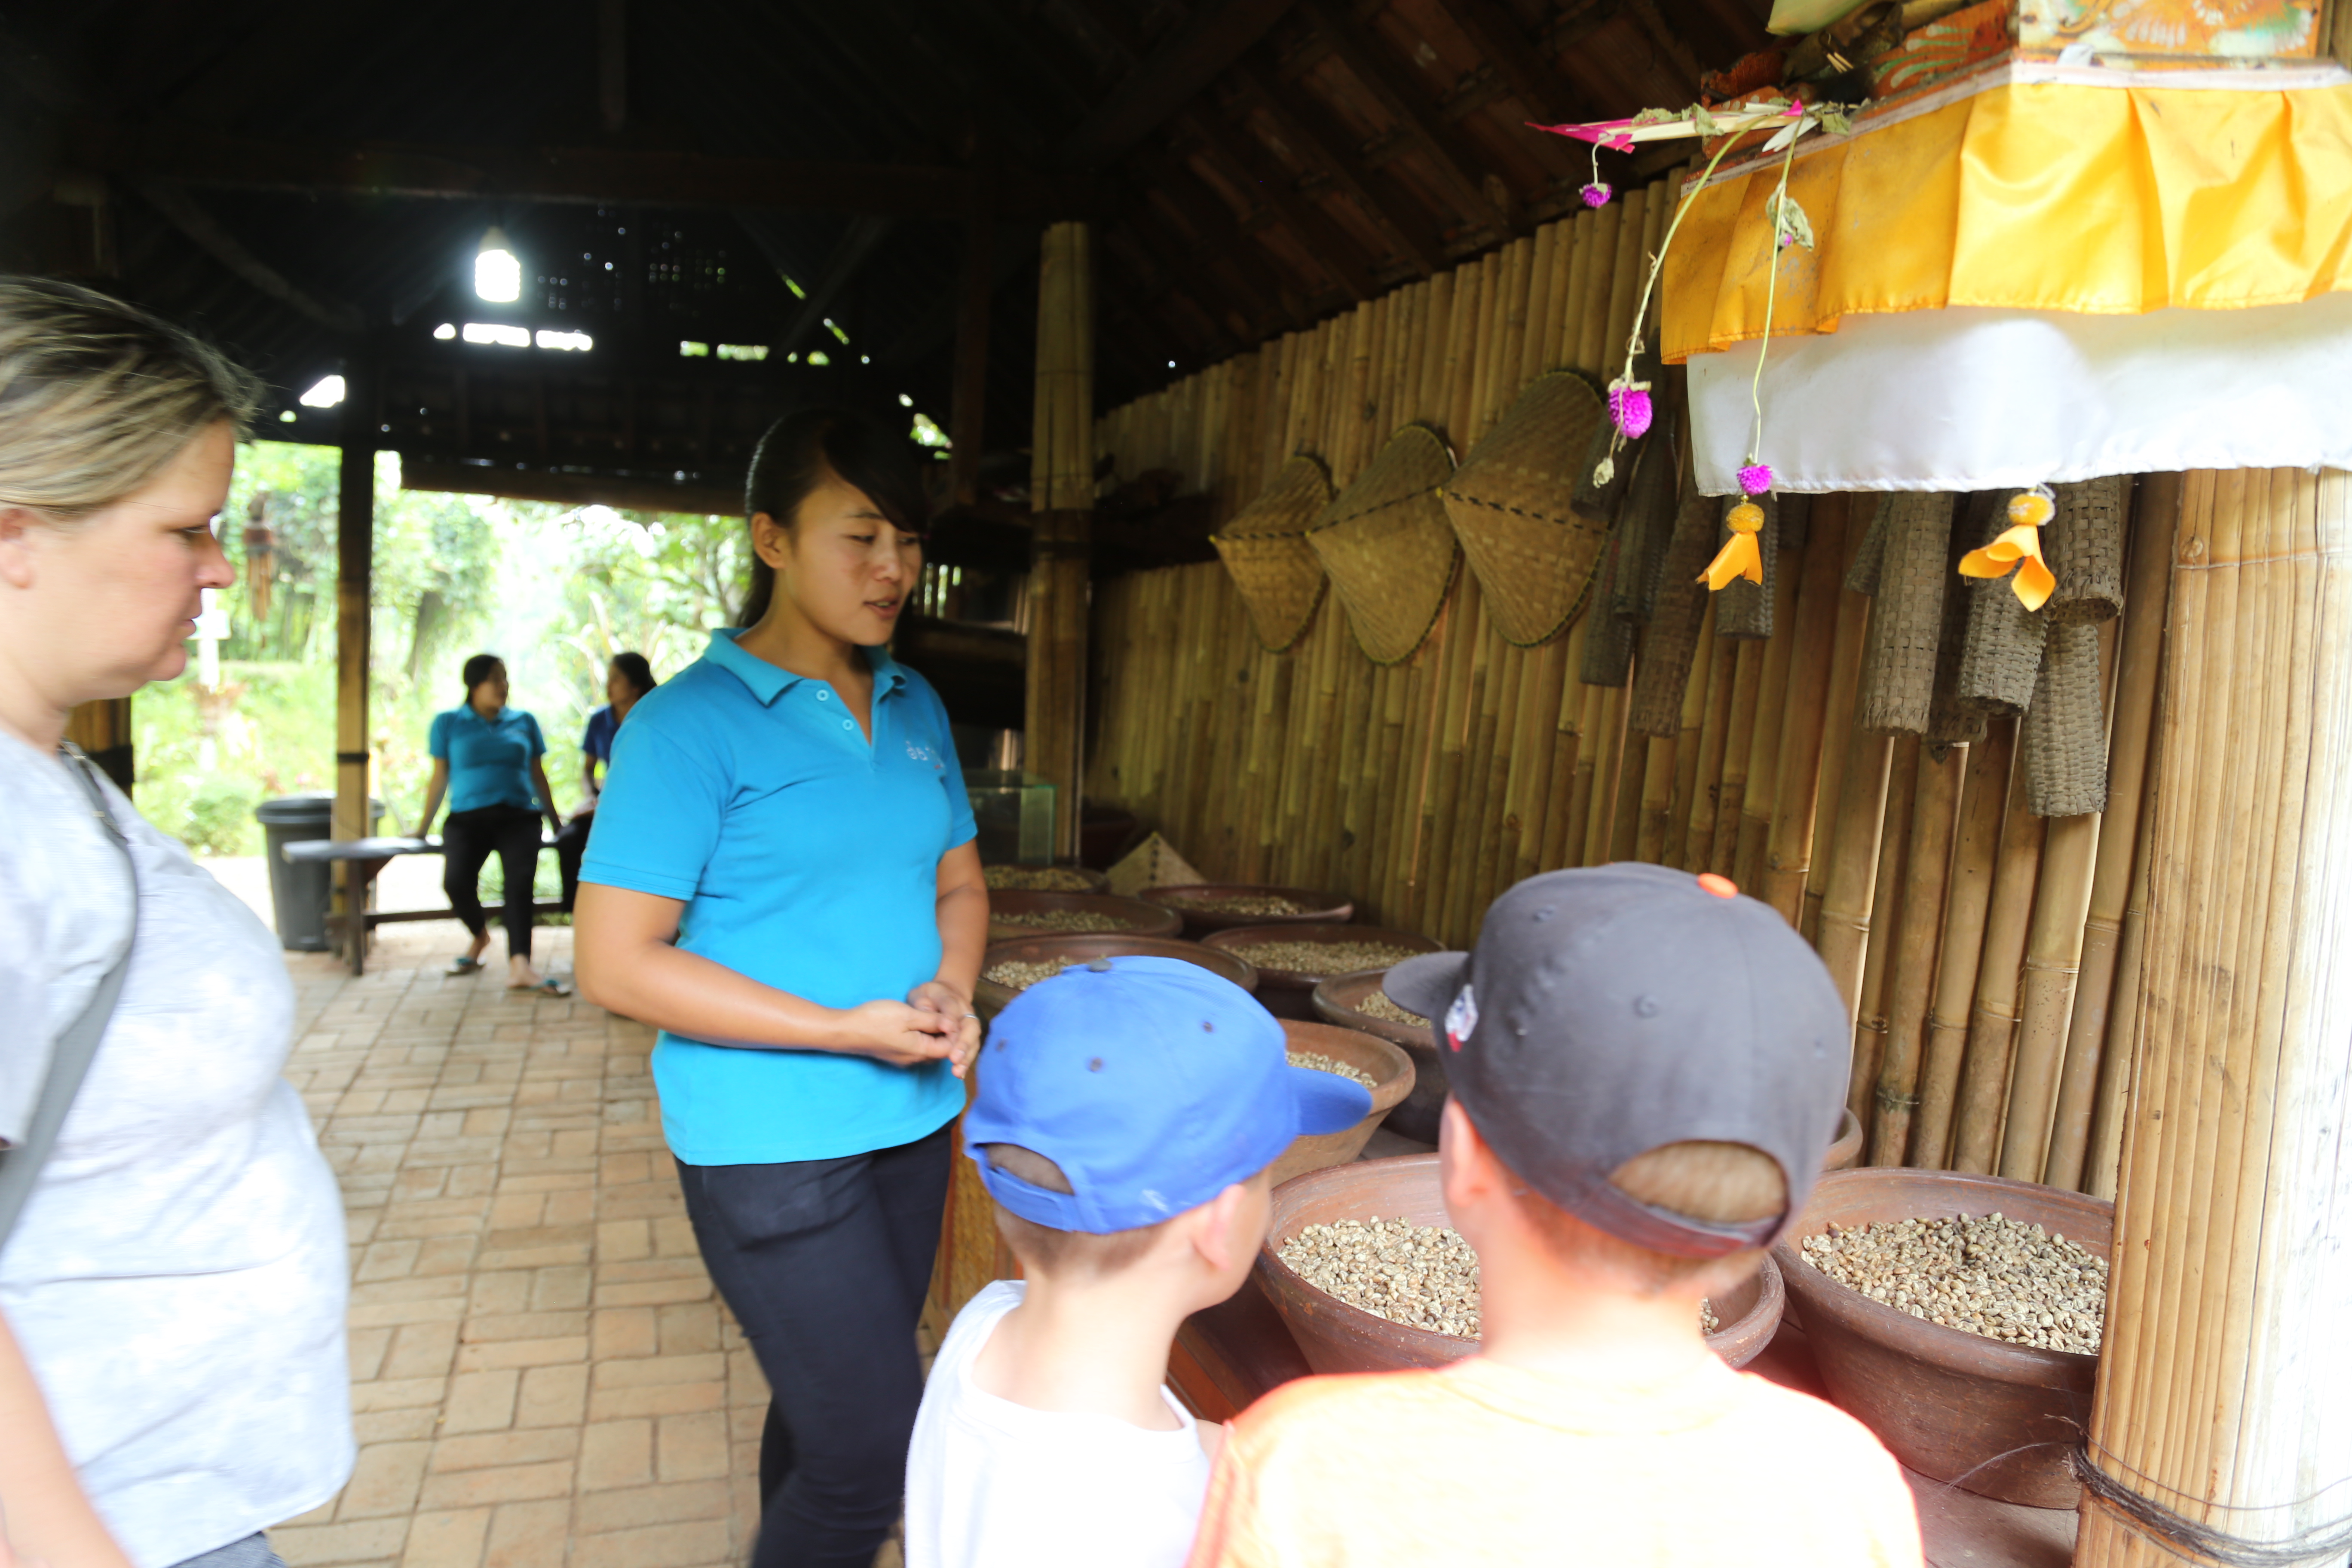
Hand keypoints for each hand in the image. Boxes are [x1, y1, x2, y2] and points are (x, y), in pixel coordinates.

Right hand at [833, 999, 956, 1068]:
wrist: (846, 1030)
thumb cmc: (875, 1020)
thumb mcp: (908, 1015)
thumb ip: (932, 1020)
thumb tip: (953, 1024)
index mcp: (920, 1051)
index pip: (950, 1047)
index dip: (955, 1031)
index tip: (952, 1014)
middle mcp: (914, 1059)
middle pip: (940, 1050)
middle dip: (946, 1034)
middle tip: (945, 1013)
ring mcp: (903, 1058)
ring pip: (928, 1048)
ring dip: (933, 1034)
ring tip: (932, 1015)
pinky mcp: (894, 1054)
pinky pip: (916, 1047)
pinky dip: (922, 1036)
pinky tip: (917, 1022)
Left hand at [908, 980, 982, 1078]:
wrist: (946, 995)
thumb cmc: (929, 997)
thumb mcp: (921, 995)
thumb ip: (922, 1004)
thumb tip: (926, 1013)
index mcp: (952, 999)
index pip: (952, 1007)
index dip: (950, 1018)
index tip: (946, 1028)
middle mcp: (966, 1013)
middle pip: (970, 1027)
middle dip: (963, 1043)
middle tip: (954, 1058)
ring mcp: (970, 1026)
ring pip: (973, 1041)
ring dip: (966, 1057)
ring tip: (957, 1071)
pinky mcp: (969, 1038)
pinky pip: (971, 1050)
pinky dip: (966, 1062)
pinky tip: (959, 1073)